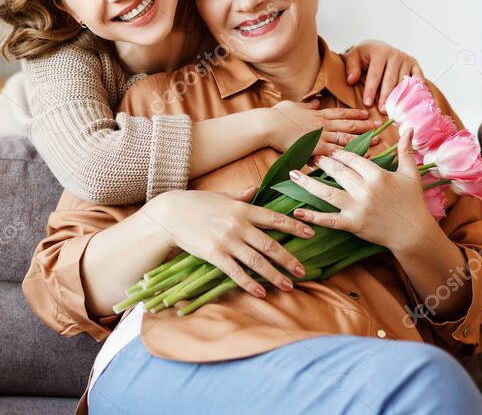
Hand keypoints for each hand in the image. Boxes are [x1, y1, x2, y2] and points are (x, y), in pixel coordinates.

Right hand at [143, 187, 315, 297]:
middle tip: (302, 271)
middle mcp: (238, 225)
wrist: (170, 214)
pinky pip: (237, 272)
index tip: (311, 234)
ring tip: (288, 285)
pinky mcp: (215, 255)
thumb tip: (257, 190)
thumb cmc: (196, 204)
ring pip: (257, 261)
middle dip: (289, 259)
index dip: (295, 226)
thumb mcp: (221, 196)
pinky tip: (261, 292)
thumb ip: (241, 196)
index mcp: (243, 208)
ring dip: (275, 275)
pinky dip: (250, 283)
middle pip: (270, 244)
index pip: (275, 218)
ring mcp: (227, 241)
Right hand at [267, 100, 380, 157]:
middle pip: (348, 124)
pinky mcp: (316, 148)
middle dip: (365, 125)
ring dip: (363, 139)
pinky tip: (360, 158)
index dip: (354, 113)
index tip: (366, 113)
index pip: (340, 113)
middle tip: (378, 126)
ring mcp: (320, 136)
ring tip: (376, 141)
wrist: (269, 125)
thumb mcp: (292, 105)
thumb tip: (316, 101)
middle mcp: (322, 124)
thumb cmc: (276, 115)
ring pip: (346, 138)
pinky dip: (349, 155)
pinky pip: (336, 153)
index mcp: (317, 114)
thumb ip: (306, 104)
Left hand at [287, 126, 434, 254]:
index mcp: (377, 175)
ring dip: (308, 183)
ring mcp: (357, 207)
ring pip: (327, 192)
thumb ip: (405, 150)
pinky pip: (329, 219)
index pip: (352, 159)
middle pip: (337, 172)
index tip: (329, 150)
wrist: (413, 233)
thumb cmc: (412, 202)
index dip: (339, 153)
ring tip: (293, 174)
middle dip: (322, 163)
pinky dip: (312, 216)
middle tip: (311, 157)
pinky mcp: (352, 224)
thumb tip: (409, 128)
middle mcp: (365, 190)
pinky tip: (297, 212)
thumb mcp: (411, 174)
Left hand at [344, 39, 423, 113]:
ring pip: (404, 82)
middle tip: (383, 111)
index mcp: (379, 52)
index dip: (371, 90)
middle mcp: (395, 55)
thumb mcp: (354, 56)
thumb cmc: (365, 56)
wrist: (379, 46)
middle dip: (386, 97)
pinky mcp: (415, 64)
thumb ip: (351, 67)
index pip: (375, 75)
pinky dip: (416, 90)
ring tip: (396, 111)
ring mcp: (406, 60)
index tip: (367, 104)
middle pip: (391, 80)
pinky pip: (417, 79)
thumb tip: (352, 80)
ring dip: (400, 97)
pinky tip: (412, 102)